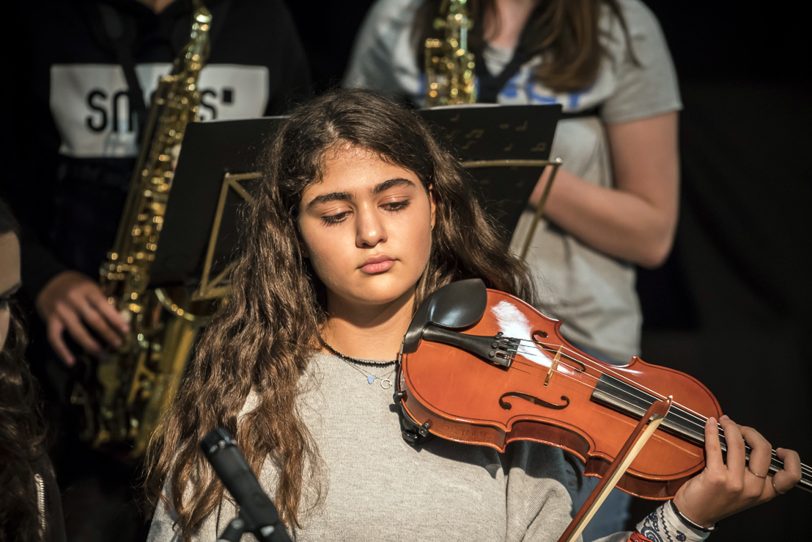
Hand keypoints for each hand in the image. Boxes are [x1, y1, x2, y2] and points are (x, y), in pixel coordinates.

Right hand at [35, 270, 129, 365]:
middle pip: (93, 320)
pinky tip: (72, 362)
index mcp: (87, 290)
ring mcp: (60, 311)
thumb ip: (104, 301)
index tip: (126, 331)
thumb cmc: (77, 285)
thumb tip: (123, 319)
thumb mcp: (91, 286)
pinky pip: (55, 338)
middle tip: (118, 345)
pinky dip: (62, 351)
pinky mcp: (49, 320)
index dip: (115, 319)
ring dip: (91, 346)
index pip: (104, 306)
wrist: (48, 279)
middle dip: (107, 334)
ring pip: (77, 332)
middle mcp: (73, 300)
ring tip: (104, 356)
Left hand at [672, 415, 801, 527]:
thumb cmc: (717, 499)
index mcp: (764, 492)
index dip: (791, 458)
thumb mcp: (745, 492)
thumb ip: (754, 473)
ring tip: (723, 422)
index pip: (791, 476)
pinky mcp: (716, 478)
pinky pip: (715, 446)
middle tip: (738, 428)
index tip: (778, 449)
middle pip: (763, 449)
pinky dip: (712, 431)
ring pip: (739, 444)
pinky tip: (710, 425)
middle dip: (750, 432)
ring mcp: (735, 483)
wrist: (694, 515)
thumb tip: (750, 440)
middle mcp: (754, 489)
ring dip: (730, 427)